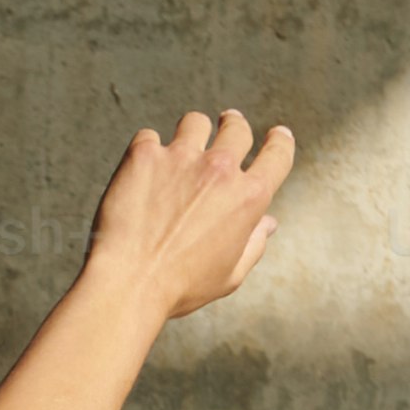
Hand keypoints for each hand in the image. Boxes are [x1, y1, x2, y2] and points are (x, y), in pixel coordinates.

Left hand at [77, 108, 295, 328]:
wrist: (128, 283)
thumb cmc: (181, 288)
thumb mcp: (229, 276)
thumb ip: (253, 245)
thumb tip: (268, 223)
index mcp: (249, 198)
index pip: (279, 154)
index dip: (281, 141)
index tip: (278, 134)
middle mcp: (220, 170)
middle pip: (237, 128)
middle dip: (235, 124)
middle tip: (229, 121)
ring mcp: (182, 157)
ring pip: (195, 123)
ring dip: (193, 132)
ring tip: (183, 145)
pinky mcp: (145, 155)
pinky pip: (149, 136)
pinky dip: (148, 150)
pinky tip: (141, 170)